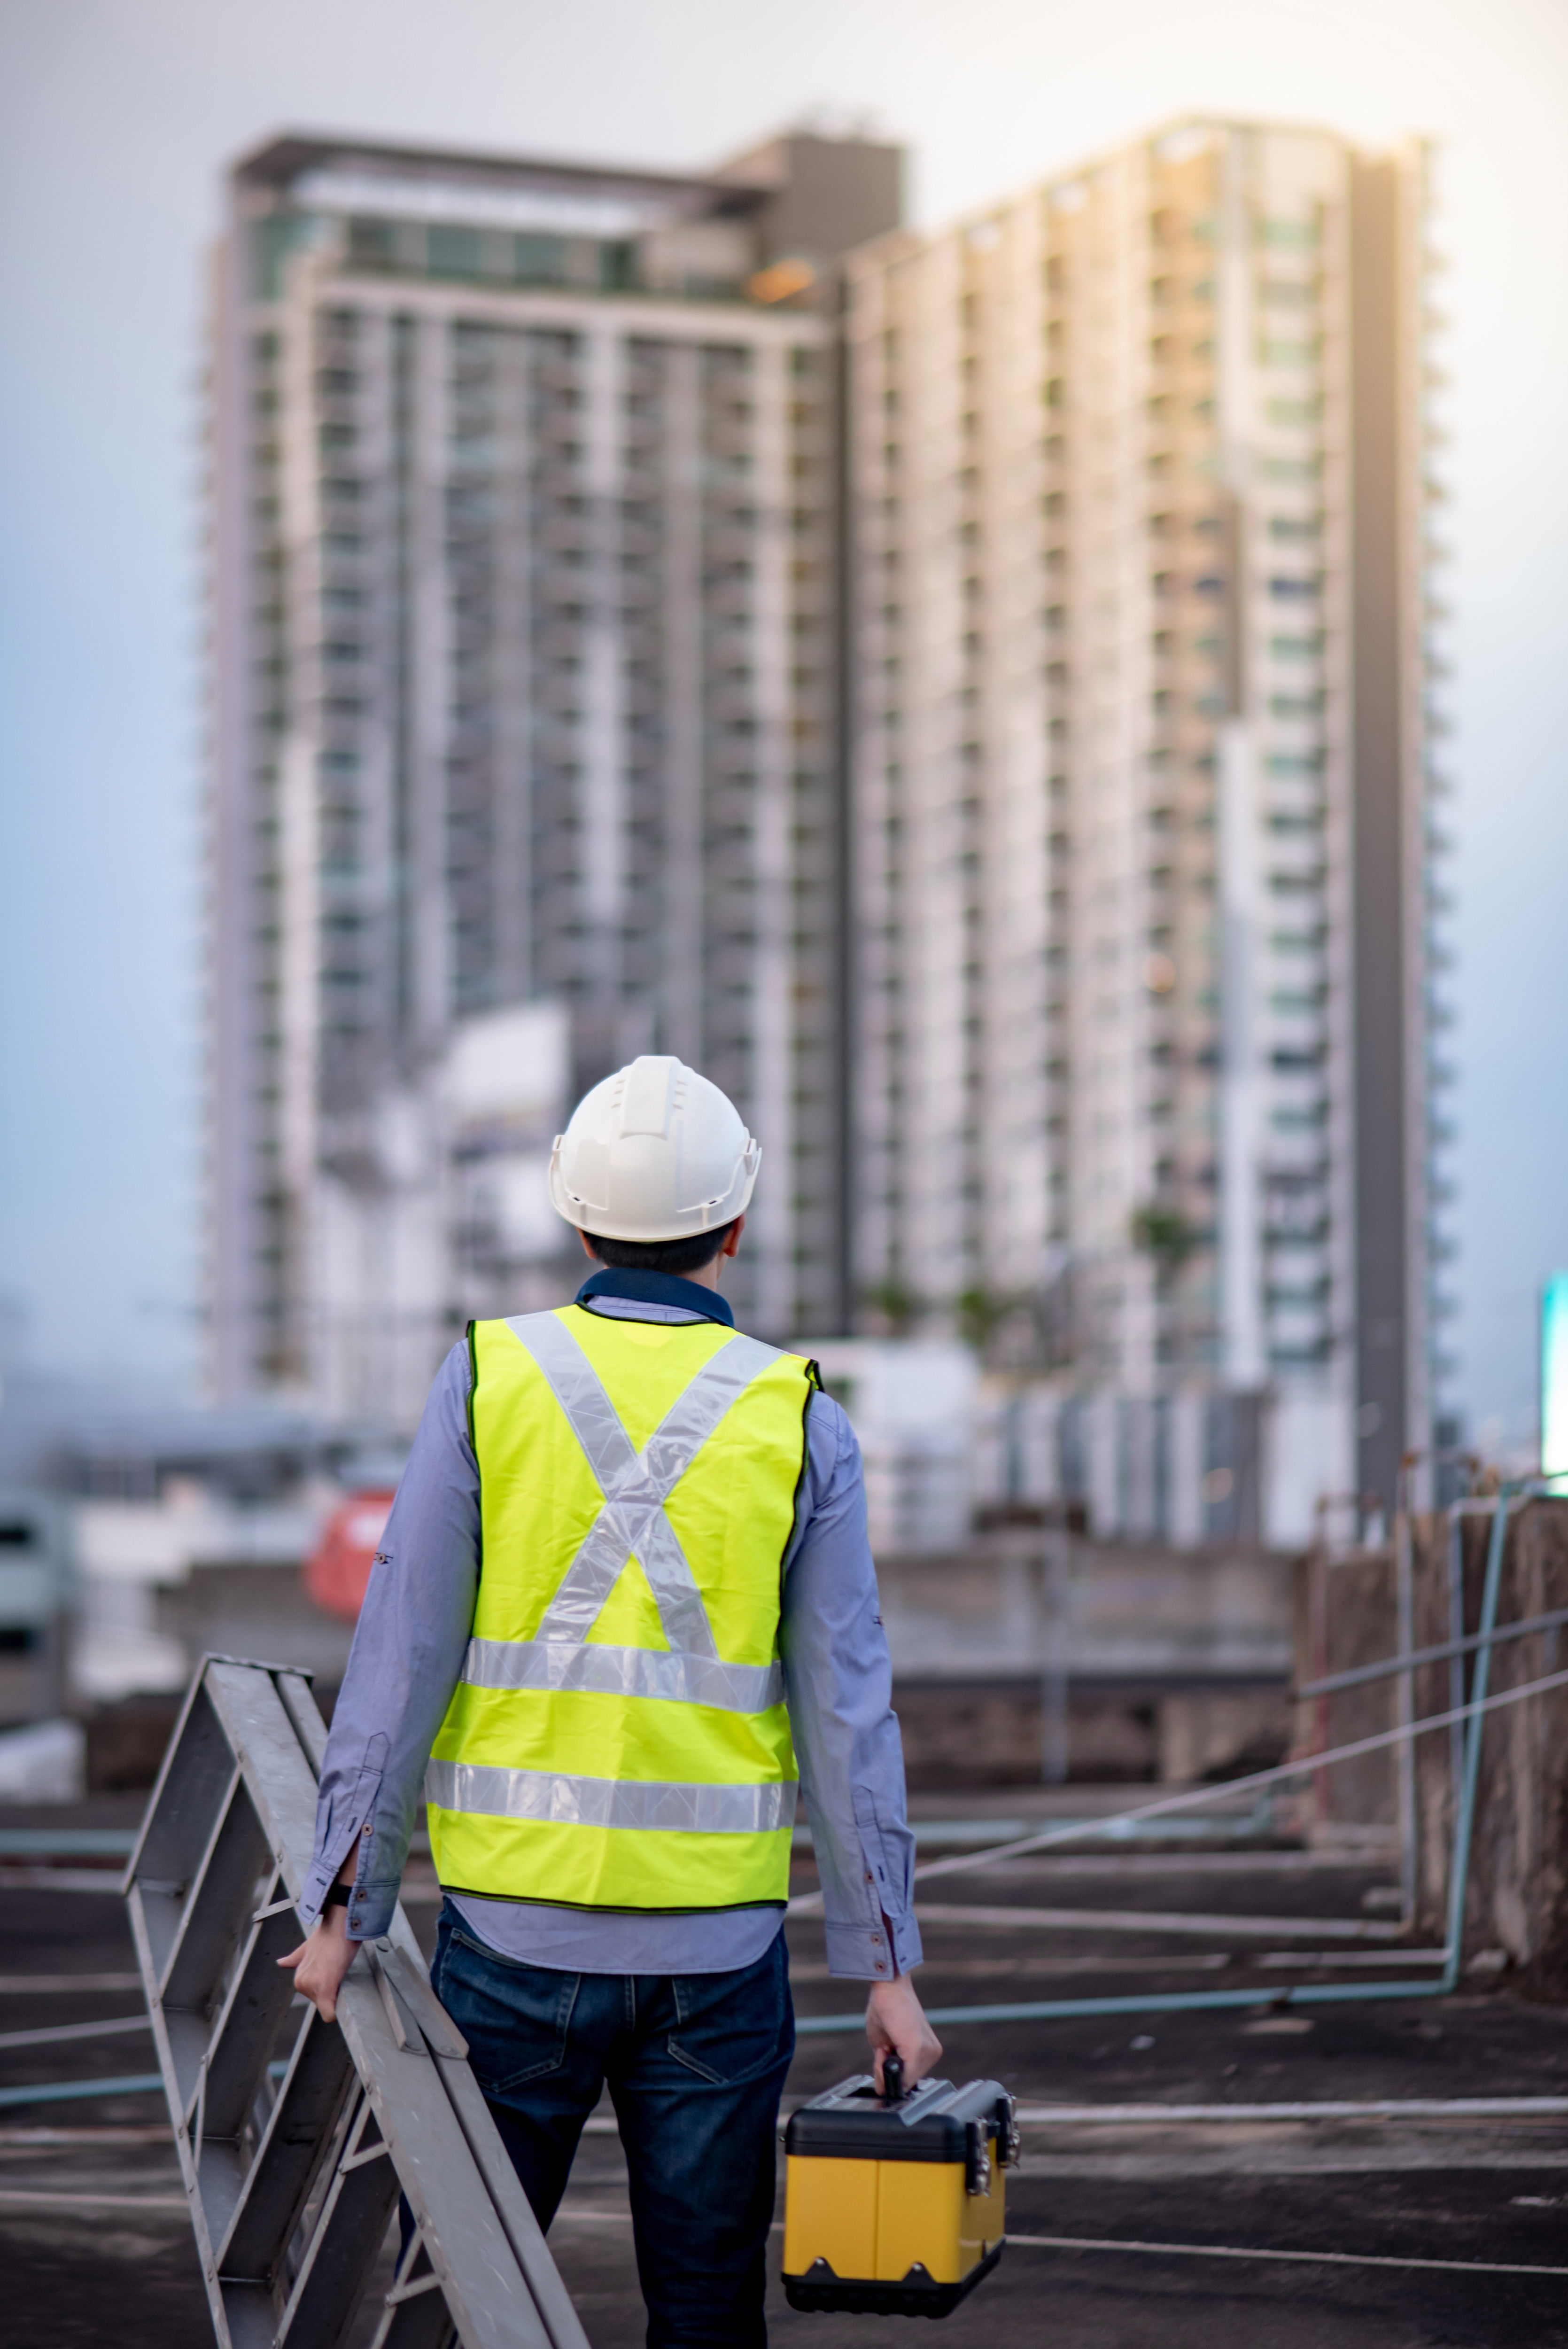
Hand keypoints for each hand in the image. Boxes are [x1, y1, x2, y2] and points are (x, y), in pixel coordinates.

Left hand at [278, 1904, 357, 2022]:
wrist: (340, 1925)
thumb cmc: (328, 1936)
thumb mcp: (306, 1948)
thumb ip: (294, 1959)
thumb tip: (280, 1962)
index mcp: (299, 1978)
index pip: (315, 1997)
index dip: (327, 1991)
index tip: (334, 1979)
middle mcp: (302, 1984)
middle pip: (322, 2003)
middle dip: (332, 1993)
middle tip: (338, 1974)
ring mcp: (311, 1986)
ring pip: (328, 2006)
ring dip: (336, 1996)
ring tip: (340, 1974)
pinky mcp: (324, 1988)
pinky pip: (329, 2013)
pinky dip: (334, 2013)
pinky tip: (339, 2008)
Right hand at [865, 1975, 941, 2093]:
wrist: (888, 1986)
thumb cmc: (886, 2009)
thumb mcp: (885, 2044)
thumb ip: (889, 2066)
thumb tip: (884, 2090)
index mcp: (927, 2050)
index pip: (911, 2078)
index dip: (893, 2076)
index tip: (883, 2064)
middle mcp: (931, 2052)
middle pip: (907, 2081)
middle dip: (890, 2072)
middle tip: (881, 2051)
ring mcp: (927, 2051)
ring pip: (904, 2080)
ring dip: (887, 2068)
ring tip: (884, 2045)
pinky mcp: (918, 2048)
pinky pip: (903, 2075)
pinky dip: (887, 2068)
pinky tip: (884, 2050)